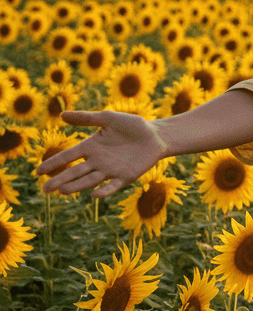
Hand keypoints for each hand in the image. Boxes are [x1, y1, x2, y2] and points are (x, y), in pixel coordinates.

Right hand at [34, 110, 166, 198]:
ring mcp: (110, 170)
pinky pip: (112, 186)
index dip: (54, 163)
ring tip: (62, 191)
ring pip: (89, 181)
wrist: (156, 135)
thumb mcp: (109, 118)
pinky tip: (94, 195)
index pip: (68, 156)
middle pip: (74, 172)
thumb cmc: (132, 126)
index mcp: (91, 147)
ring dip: (77, 186)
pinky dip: (104, 191)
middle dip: (60, 180)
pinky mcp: (125, 177)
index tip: (38, 171)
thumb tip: (61, 114)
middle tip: (45, 189)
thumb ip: (87, 118)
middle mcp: (97, 161)